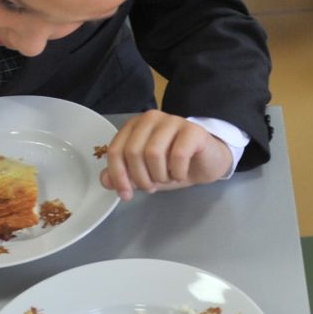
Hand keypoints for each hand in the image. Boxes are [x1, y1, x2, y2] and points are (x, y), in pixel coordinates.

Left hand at [98, 112, 231, 198]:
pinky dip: (177, 172)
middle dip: (141, 178)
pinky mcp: (193, 130)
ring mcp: (173, 121)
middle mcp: (151, 118)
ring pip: (154, 153)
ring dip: (160, 175)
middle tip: (152, 186)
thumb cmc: (173, 166)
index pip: (116, 150)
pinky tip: (181, 174)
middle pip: (133, 152)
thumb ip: (123, 174)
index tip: (126, 195)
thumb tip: (105, 180)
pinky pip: (178, 155)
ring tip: (168, 178)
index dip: (118, 175)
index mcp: (135, 126)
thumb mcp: (145, 174)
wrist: (207, 162)